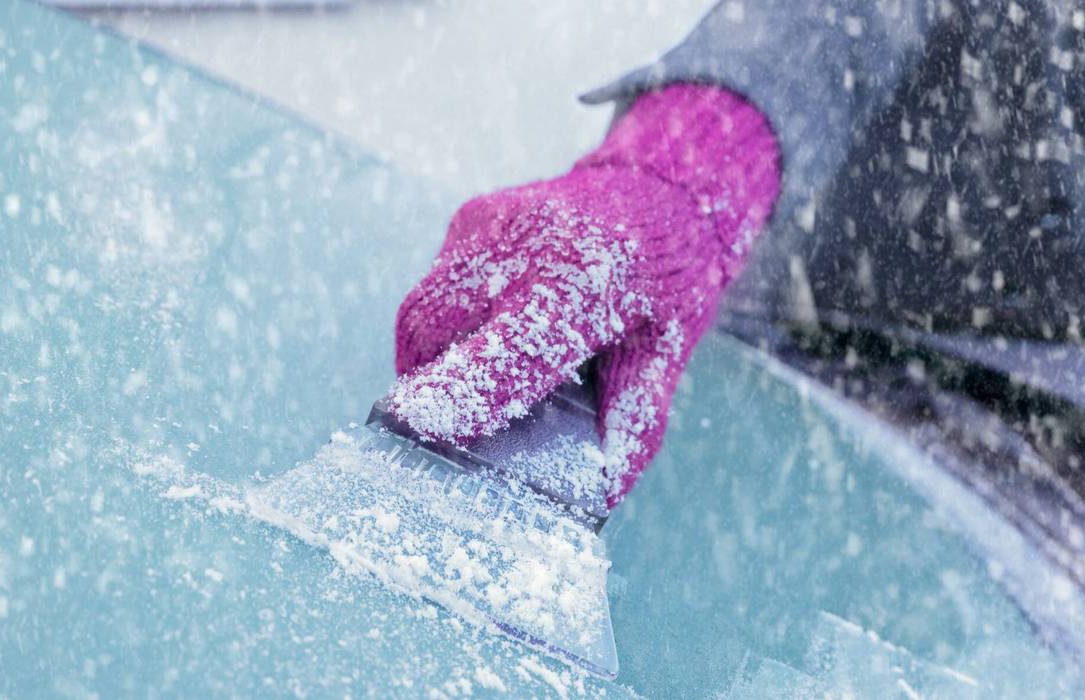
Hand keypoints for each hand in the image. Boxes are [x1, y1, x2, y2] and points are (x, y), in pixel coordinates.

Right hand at [391, 84, 778, 506]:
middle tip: (450, 427)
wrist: (663, 187)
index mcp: (590, 283)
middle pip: (438, 329)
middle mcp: (529, 243)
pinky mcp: (470, 218)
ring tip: (469, 381)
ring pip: (421, 310)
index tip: (417, 424)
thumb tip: (589, 501)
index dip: (464, 387)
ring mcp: (490, 224)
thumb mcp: (666, 360)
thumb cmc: (667, 285)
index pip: (514, 343)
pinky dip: (444, 327)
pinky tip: (486, 332)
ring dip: (429, 361)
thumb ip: (627, 427)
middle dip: (428, 388)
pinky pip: (433, 287)